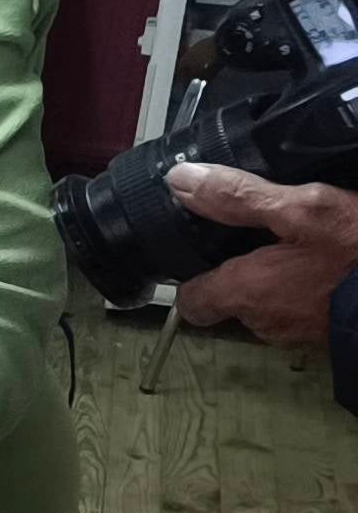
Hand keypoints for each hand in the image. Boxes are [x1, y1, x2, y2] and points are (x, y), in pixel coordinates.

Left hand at [168, 164, 357, 346]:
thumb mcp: (306, 210)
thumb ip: (240, 198)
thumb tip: (181, 181)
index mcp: (248, 293)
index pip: (193, 301)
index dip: (191, 275)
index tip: (200, 247)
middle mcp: (267, 322)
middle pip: (232, 299)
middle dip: (239, 269)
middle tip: (257, 232)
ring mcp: (300, 331)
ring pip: (269, 303)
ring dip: (277, 277)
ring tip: (299, 241)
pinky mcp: (330, 330)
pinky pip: (303, 306)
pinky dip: (307, 285)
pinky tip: (328, 259)